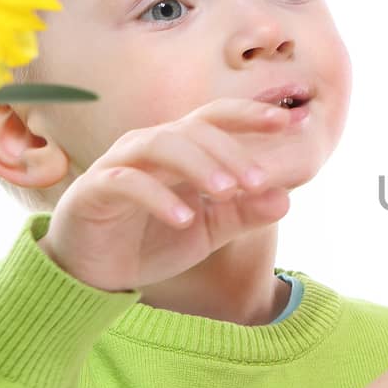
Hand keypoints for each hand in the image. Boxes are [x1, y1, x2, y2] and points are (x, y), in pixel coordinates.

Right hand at [40, 99, 295, 292]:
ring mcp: (120, 164)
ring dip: (198, 164)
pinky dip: (158, 196)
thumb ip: (243, 214)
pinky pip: (126, 182)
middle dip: (230, 152)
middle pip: (194, 130)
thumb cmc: (154, 240)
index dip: (252, 114)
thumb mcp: (208, 231)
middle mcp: (151, 147)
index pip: (218, 119)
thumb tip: (286, 199)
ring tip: (226, 190)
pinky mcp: (94, 190)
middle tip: (258, 181)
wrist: (97, 274)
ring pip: (161, 145)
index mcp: (181, 149)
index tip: (292, 120)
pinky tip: (184, 218)